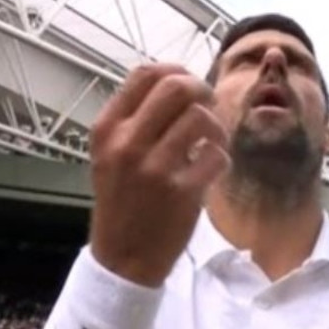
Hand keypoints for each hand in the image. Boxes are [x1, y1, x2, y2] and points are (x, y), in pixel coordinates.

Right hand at [88, 64, 229, 286]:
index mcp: (107, 130)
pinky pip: (216, 155)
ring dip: (215, 126)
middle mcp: (127, 144)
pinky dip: (220, 157)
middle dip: (201, 90)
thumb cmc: (121, 202)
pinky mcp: (182, 192)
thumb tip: (176, 81)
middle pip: (176, 86)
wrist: (123, 258)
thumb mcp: (110, 155)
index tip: (187, 84)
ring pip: (201, 117)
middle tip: (208, 105)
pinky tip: (211, 167)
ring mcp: (155, 168)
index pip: (144, 74)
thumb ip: (134, 120)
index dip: (174, 70)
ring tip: (211, 142)